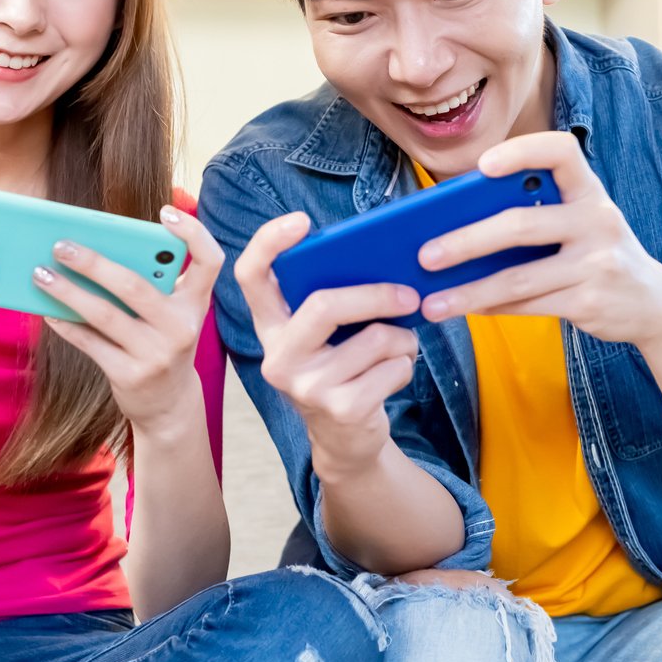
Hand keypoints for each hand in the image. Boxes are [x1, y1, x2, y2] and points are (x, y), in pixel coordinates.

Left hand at [32, 206, 226, 434]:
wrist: (169, 405)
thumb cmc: (162, 343)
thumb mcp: (170, 314)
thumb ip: (151, 283)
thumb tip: (96, 248)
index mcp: (195, 303)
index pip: (210, 261)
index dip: (193, 233)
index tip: (165, 211)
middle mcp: (181, 327)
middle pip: (135, 286)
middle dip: (93, 263)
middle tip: (61, 245)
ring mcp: (157, 354)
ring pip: (104, 314)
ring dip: (67, 291)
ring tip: (40, 274)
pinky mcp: (130, 375)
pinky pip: (89, 342)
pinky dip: (65, 323)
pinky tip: (47, 310)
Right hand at [232, 211, 423, 477]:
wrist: (346, 440)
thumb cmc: (343, 369)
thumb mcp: (327, 336)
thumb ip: (336, 300)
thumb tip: (385, 261)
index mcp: (272, 327)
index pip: (251, 277)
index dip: (268, 243)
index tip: (300, 221)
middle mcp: (279, 357)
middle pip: (325, 305)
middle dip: (377, 295)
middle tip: (409, 296)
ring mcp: (306, 387)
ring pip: (375, 338)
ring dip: (403, 339)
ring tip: (399, 347)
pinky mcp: (341, 410)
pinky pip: (393, 368)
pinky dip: (406, 365)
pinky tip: (394, 374)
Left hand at [417, 130, 661, 345]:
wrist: (651, 303)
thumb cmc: (595, 254)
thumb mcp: (578, 223)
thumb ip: (533, 214)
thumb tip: (454, 227)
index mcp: (590, 190)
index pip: (561, 151)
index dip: (521, 152)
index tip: (483, 166)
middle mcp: (598, 220)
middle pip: (521, 225)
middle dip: (466, 241)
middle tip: (424, 255)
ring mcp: (597, 262)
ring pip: (518, 277)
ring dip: (469, 291)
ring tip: (432, 302)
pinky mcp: (590, 300)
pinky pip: (529, 304)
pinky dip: (492, 307)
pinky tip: (466, 308)